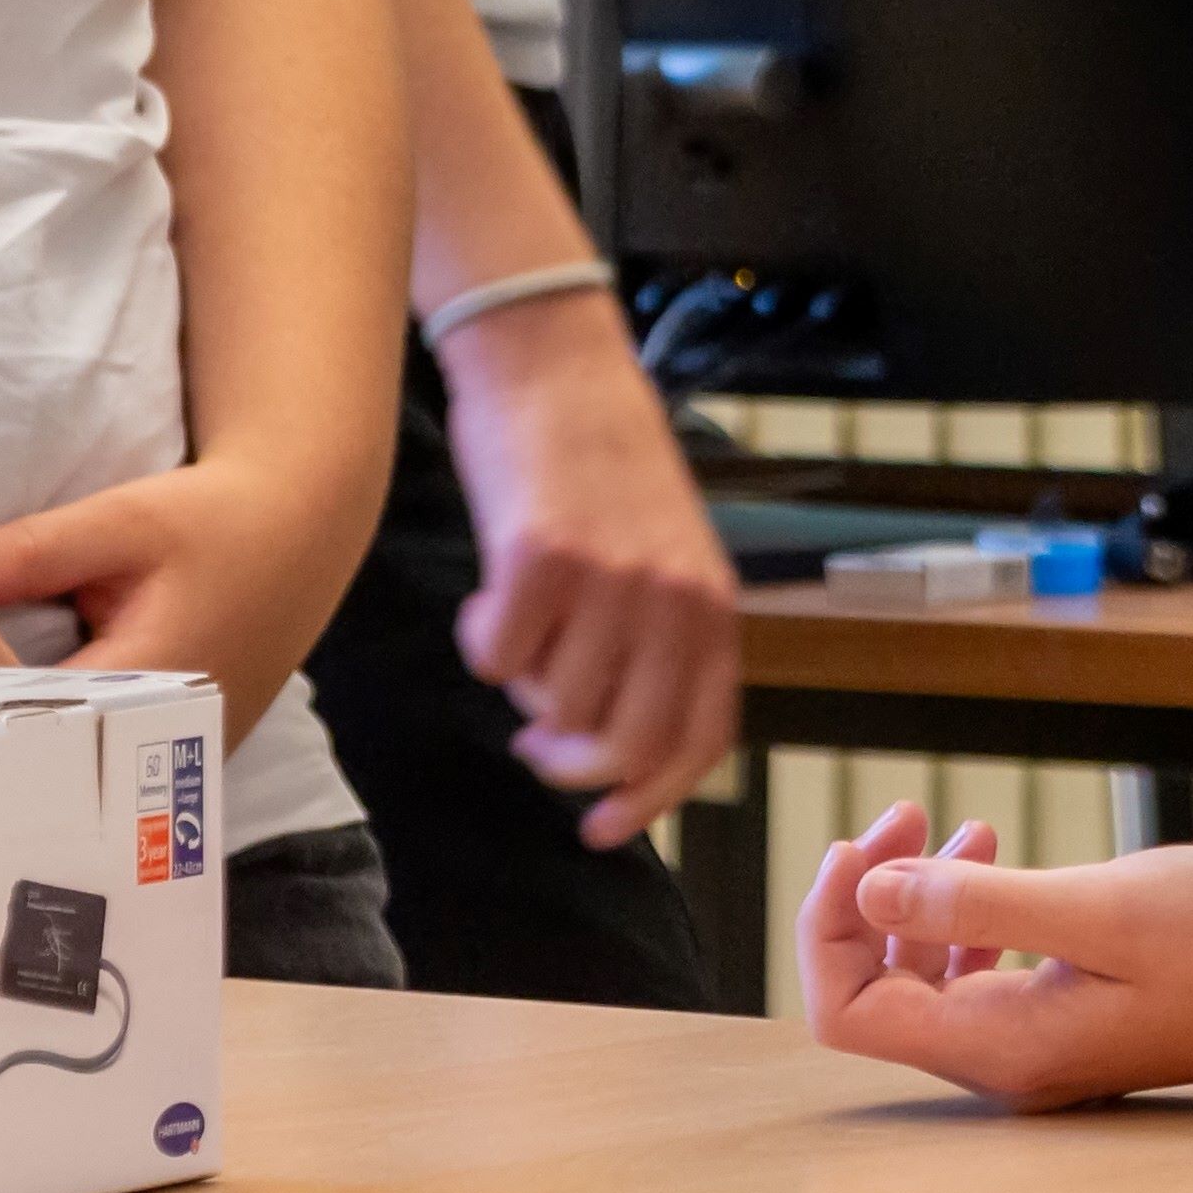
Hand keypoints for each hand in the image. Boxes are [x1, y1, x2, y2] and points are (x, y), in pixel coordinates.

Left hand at [0, 445, 378, 745]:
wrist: (304, 522)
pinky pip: (109, 761)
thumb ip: (27, 554)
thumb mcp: (120, 522)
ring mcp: (183, 753)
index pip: (30, 729)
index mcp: (148, 685)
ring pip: (80, 771)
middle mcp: (169, 739)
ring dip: (21, 754)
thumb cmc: (215, 520)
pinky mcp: (185, 747)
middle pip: (52, 765)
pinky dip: (63, 744)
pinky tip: (10, 726)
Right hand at [435, 289, 741, 849]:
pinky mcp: (541, 559)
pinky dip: (481, 641)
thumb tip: (612, 750)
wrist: (554, 363)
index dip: (653, 799)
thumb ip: (657, 641)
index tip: (604, 830)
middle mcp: (672, 598)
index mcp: (711, 605)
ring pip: (551, 706)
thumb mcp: (664, 554)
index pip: (700, 739)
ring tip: (521, 622)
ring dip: (522, 683)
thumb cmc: (600, 465)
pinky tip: (487, 597)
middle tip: (534, 739)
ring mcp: (610, 579)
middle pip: (621, 746)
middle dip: (567, 763)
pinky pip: (495, 659)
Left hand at [798, 801, 1192, 1110]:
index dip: (830, 927)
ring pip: (933, 986)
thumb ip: (981, 908)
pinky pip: (987, 982)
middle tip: (912, 812)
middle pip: (882, 997)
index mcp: (1006, 1048)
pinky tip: (1006, 865)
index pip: (850, 1011)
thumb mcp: (1106, 907)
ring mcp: (1048, 1048)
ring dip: (925, 905)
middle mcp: (1014, 1064)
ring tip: (961, 828)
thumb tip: (867, 898)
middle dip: (872, 901)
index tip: (866, 844)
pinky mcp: (1082, 1023)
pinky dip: (977, 921)